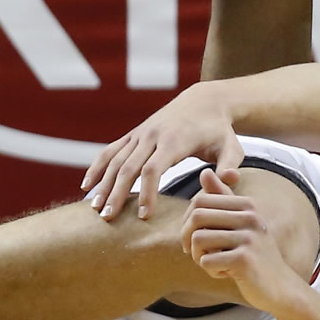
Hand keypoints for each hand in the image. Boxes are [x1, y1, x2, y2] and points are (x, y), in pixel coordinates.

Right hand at [83, 82, 245, 220]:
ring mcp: (140, 134)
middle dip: (117, 193)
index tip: (143, 216)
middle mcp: (152, 135)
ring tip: (96, 209)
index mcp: (174, 140)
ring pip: (115, 160)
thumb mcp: (232, 147)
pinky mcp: (134, 134)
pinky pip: (110, 150)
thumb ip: (231, 165)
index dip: (147, 193)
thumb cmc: (220, 131)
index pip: (154, 169)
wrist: (204, 101)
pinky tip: (87, 186)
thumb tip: (229, 181)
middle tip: (108, 219)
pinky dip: (97, 167)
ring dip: (103, 184)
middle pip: (128, 167)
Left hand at [181, 169, 306, 313]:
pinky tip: (225, 274)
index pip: (201, 200)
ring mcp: (249, 238)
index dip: (188, 220)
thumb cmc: (256, 256)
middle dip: (188, 237)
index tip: (193, 237)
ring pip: (199, 239)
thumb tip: (205, 171)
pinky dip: (210, 270)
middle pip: (197, 216)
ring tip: (212, 263)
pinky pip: (207, 261)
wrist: (280, 288)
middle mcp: (250, 217)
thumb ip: (222, 199)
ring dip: (198, 256)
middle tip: (194, 252)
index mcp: (248, 205)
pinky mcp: (244, 260)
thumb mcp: (240, 225)